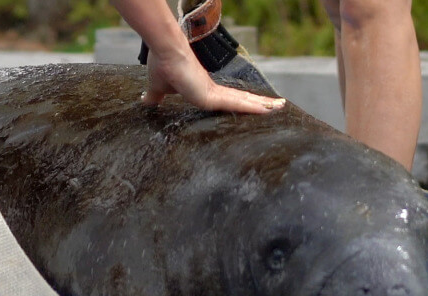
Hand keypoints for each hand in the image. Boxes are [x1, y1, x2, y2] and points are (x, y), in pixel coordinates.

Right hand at [140, 48, 285, 113]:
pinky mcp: (211, 96)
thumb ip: (155, 98)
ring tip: (282, 106)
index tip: (255, 107)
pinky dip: (253, 108)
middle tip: (279, 106)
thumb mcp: (159, 89)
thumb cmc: (163, 66)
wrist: (164, 53)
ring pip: (244, 101)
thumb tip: (145, 102)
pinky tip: (268, 110)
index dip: (242, 103)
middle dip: (260, 104)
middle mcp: (213, 91)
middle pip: (241, 100)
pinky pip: (237, 104)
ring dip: (263, 105)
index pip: (228, 100)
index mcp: (204, 91)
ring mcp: (214, 93)